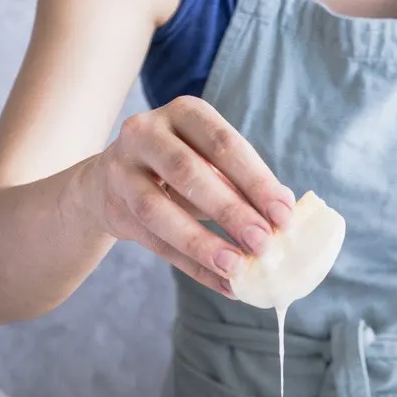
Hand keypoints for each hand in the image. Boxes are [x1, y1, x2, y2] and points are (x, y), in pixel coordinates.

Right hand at [82, 97, 294, 296]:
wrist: (112, 182)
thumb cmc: (179, 171)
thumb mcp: (209, 163)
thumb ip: (242, 184)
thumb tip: (284, 215)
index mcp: (184, 113)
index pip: (223, 143)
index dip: (255, 180)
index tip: (284, 214)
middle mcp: (146, 133)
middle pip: (188, 172)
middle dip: (230, 211)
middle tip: (263, 243)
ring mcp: (123, 171)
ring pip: (159, 211)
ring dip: (202, 243)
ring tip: (236, 268)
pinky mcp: (115, 210)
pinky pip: (155, 244)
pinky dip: (192, 267)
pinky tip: (223, 284)